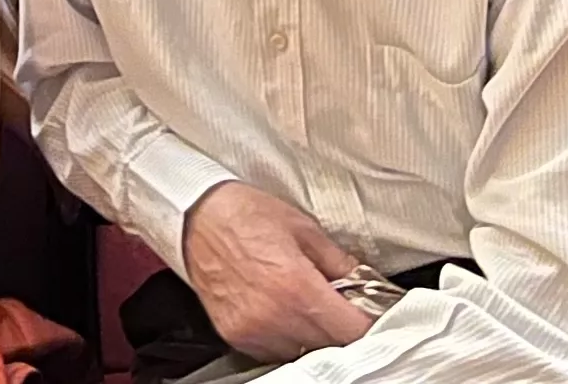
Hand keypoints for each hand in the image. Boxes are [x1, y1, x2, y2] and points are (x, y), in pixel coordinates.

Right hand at [178, 181, 374, 361]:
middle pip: (331, 346)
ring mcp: (253, 332)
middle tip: (345, 307)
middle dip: (343, 328)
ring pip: (304, 353)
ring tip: (311, 307)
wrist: (194, 217)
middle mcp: (274, 317)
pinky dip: (288, 338)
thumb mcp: (304, 229)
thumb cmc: (244, 215)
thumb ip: (340, 263)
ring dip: (316, 336)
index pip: (351, 330)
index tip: (373, 315)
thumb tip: (365, 284)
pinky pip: (275, 352)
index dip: (369, 323)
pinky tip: (286, 313)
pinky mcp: (236, 337)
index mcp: (296, 287)